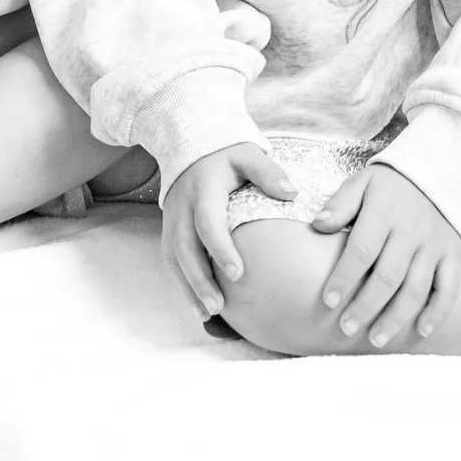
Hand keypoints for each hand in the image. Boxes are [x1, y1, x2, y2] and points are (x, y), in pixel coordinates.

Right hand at [163, 143, 297, 318]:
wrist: (191, 146)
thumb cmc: (227, 155)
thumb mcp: (248, 155)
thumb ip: (268, 172)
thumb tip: (291, 193)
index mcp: (203, 188)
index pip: (207, 222)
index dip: (220, 248)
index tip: (238, 274)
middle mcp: (182, 205)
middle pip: (184, 246)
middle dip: (199, 278)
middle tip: (218, 306)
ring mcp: (172, 218)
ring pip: (174, 257)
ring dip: (189, 287)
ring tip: (208, 313)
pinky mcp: (169, 229)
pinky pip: (171, 260)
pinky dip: (183, 285)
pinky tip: (199, 308)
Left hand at [308, 164, 460, 347]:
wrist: (440, 172)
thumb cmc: (391, 184)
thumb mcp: (362, 182)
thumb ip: (340, 203)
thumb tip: (318, 225)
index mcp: (384, 212)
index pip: (361, 250)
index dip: (344, 278)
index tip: (328, 301)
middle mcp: (412, 231)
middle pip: (388, 276)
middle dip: (366, 306)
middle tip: (346, 329)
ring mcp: (434, 245)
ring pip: (416, 288)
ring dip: (396, 317)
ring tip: (377, 340)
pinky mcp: (453, 255)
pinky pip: (449, 288)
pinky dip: (437, 312)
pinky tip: (421, 332)